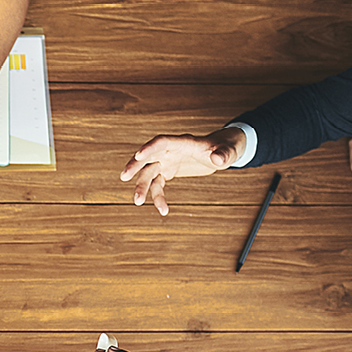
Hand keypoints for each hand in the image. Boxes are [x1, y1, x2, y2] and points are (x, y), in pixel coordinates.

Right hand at [121, 128, 245, 215]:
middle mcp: (170, 151)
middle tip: (123, 177)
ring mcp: (167, 161)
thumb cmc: (225, 148)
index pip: (162, 142)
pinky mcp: (167, 171)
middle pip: (148, 157)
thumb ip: (223, 155)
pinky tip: (163, 210)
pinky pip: (157, 185)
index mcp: (182, 142)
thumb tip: (217, 160)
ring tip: (137, 202)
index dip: (150, 148)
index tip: (138, 156)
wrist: (222, 151)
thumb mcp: (228, 151)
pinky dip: (157, 197)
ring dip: (142, 187)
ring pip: (148, 174)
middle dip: (135, 166)